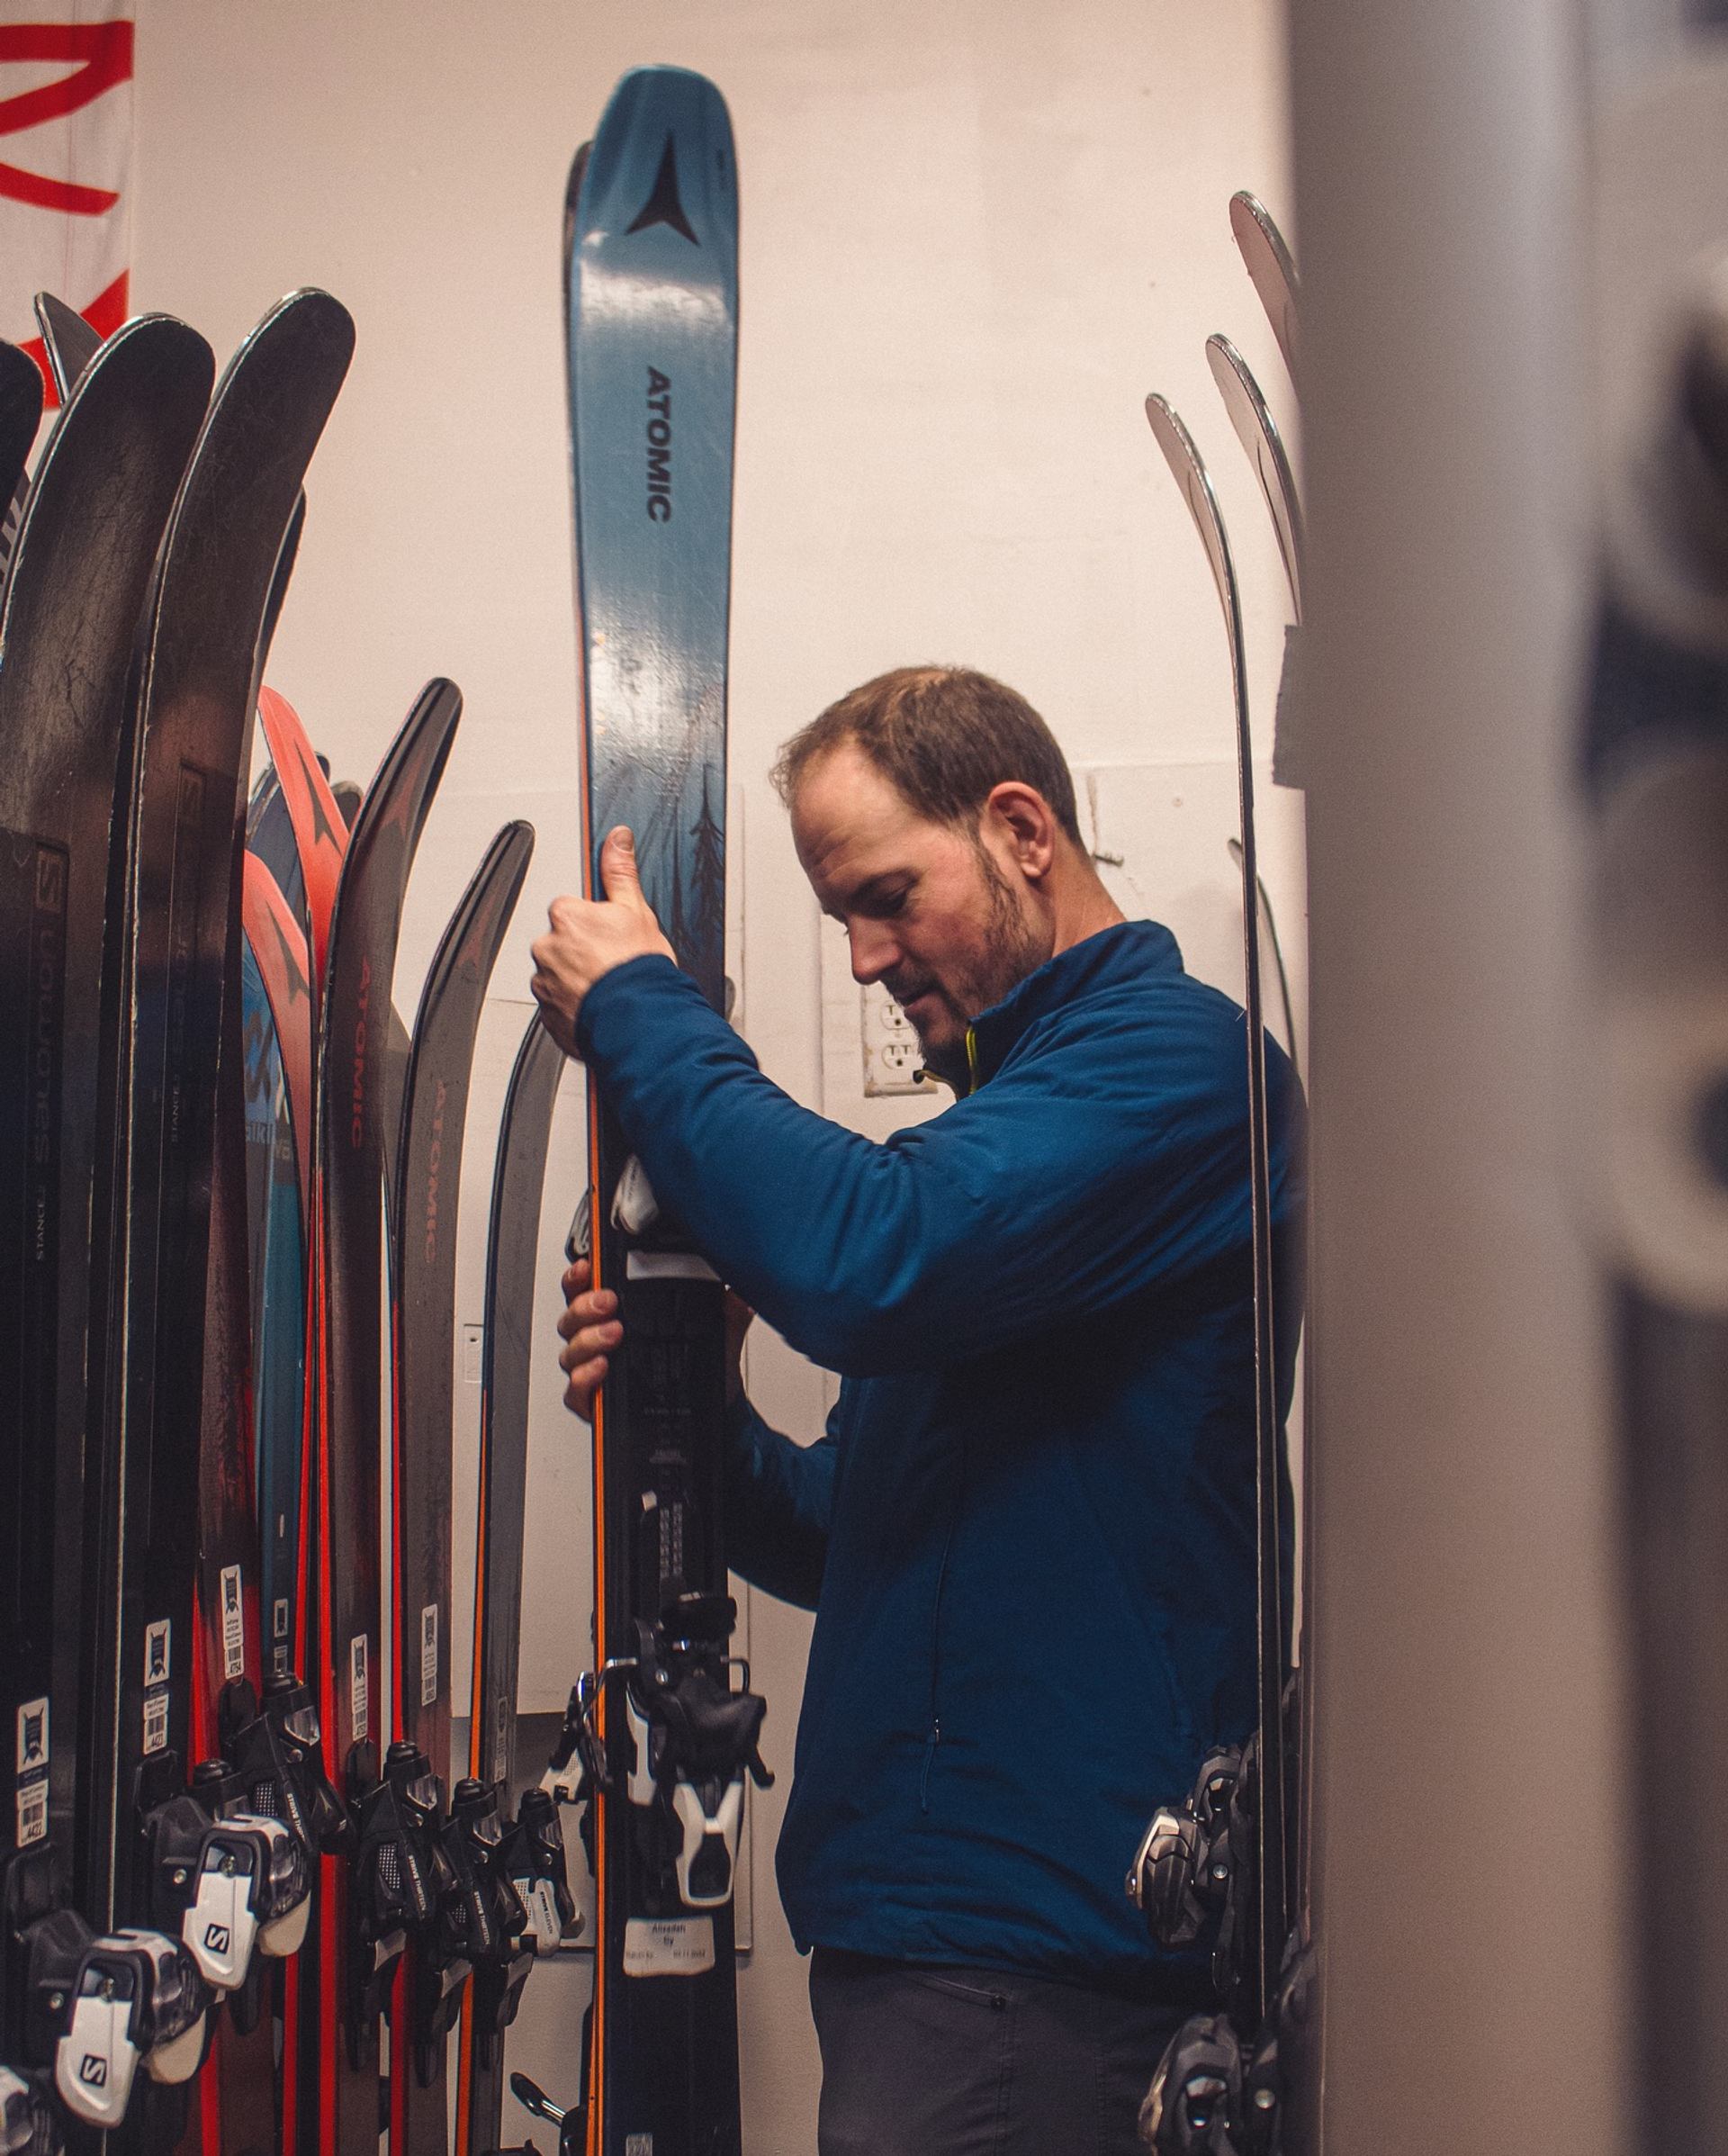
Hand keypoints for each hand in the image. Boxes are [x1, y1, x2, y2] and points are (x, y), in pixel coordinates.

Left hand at [530, 827, 675, 1054]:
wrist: (640, 1022)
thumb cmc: (639, 969)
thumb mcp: (637, 911)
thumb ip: (620, 872)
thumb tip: (617, 839)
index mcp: (565, 916)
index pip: (574, 911)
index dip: (597, 925)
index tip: (612, 938)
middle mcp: (547, 947)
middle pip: (564, 943)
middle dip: (585, 953)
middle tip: (614, 965)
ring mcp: (545, 983)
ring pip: (560, 975)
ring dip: (579, 981)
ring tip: (609, 990)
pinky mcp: (548, 1015)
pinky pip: (560, 1006)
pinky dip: (576, 1007)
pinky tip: (600, 1008)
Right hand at [557, 1255, 755, 1421]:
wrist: (712, 1409)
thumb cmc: (699, 1365)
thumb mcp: (718, 1331)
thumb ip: (729, 1309)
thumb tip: (742, 1291)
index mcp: (619, 1314)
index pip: (586, 1289)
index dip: (580, 1275)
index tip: (588, 1266)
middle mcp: (599, 1339)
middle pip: (572, 1317)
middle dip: (585, 1305)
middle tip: (608, 1302)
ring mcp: (594, 1369)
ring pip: (571, 1351)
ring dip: (588, 1339)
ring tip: (613, 1334)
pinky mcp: (594, 1400)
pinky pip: (576, 1389)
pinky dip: (584, 1378)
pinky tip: (602, 1367)